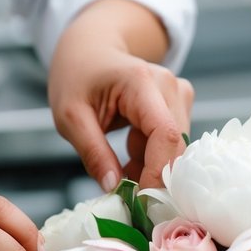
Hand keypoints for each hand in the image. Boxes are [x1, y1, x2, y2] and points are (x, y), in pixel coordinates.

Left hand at [48, 0, 193, 190]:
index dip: (158, 172)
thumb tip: (114, 189)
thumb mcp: (70, 118)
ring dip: (150, 167)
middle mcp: (169, 85)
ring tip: (120, 163)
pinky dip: (152, 159)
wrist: (90, 50)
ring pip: (176, 149)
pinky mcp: (179, 104)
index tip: (138, 200)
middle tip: (124, 194)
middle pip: (176, 145)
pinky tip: (130, 153)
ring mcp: (178, 93)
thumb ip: (92, 153)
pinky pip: (172, 144)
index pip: (166, 134)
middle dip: (154, 176)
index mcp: (141, 82)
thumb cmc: (77, 77)